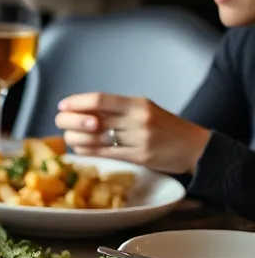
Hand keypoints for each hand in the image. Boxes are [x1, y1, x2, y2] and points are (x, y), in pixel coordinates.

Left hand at [55, 92, 210, 173]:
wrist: (196, 148)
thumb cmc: (166, 126)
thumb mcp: (144, 109)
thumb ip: (117, 108)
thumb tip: (81, 108)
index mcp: (137, 103)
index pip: (99, 99)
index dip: (76, 102)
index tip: (62, 105)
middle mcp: (137, 120)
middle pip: (92, 120)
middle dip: (69, 121)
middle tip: (61, 121)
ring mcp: (138, 140)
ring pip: (95, 139)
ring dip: (75, 137)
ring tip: (69, 135)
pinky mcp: (138, 158)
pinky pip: (104, 153)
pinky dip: (87, 150)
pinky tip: (80, 147)